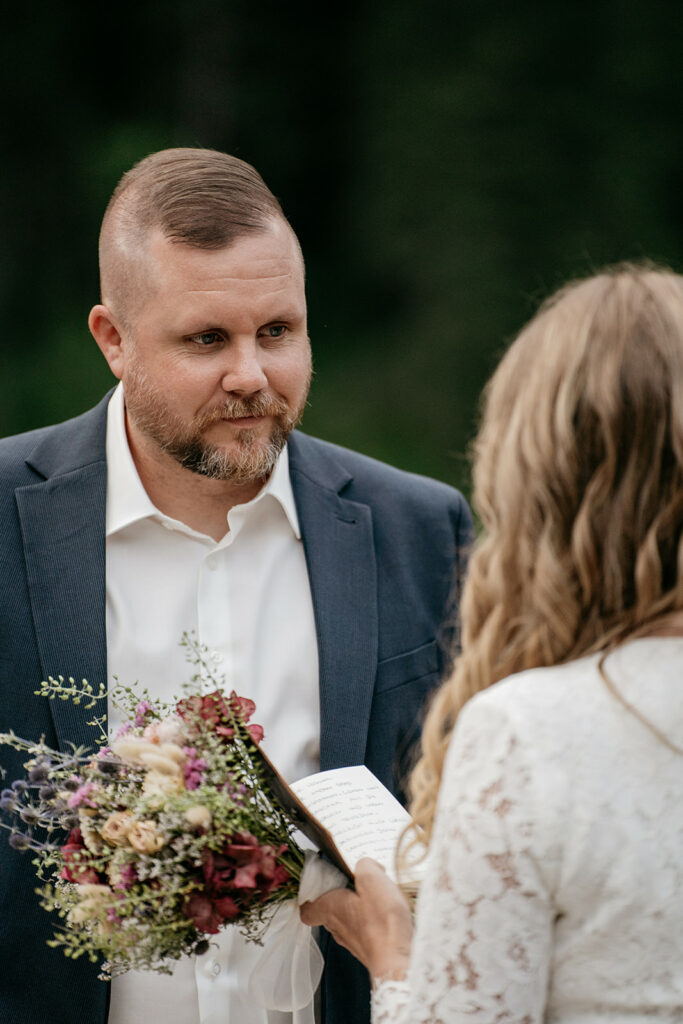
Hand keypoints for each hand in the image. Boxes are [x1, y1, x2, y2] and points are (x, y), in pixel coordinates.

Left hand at [300, 857, 412, 982]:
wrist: (398, 961)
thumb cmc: (381, 922)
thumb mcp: (372, 878)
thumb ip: (364, 865)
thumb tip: (365, 865)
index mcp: (331, 909)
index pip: (307, 909)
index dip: (310, 896)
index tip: (318, 883)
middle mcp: (338, 928)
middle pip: (329, 912)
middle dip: (340, 897)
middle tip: (355, 882)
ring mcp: (354, 942)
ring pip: (348, 922)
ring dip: (358, 909)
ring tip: (377, 895)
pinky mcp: (371, 950)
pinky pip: (366, 931)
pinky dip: (373, 922)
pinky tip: (388, 913)